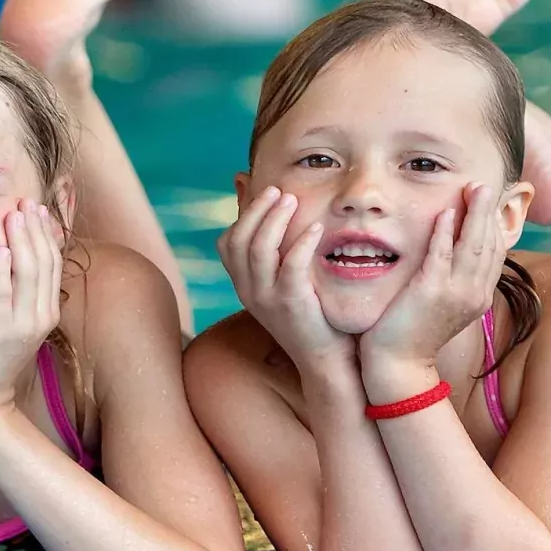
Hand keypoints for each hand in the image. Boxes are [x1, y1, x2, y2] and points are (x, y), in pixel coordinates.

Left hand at [0, 201, 62, 423]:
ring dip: (23, 240)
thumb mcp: (6, 324)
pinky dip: (3, 272)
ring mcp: (23, 325)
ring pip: (29, 272)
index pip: (51, 262)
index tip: (35, 206)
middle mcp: (41, 315)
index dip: (45, 232)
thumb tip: (6, 263)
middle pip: (45, 261)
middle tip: (25, 200)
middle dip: (36, 228)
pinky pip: (4, 296)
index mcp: (45, 311)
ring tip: (14, 214)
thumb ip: (11, 295)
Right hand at [218, 186, 353, 372]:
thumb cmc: (310, 316)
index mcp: (243, 286)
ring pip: (258, 249)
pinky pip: (290, 266)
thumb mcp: (283, 281)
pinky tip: (315, 228)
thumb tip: (272, 223)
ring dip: (274, 219)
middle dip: (256, 210)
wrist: (324, 360)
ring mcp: (266, 299)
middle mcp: (248, 292)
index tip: (266, 193)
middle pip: (238, 241)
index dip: (243, 215)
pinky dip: (301, 242)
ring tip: (293, 200)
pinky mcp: (291, 304)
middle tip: (278, 190)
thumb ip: (274, 251)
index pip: (227, 243)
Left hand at [363, 184, 506, 365]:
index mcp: (479, 296)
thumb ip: (452, 281)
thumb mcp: (442, 305)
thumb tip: (452, 256)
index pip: (495, 253)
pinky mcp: (431, 292)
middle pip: (489, 244)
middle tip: (484, 185)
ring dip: (474, 213)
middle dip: (488, 211)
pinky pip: (441, 255)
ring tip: (475, 188)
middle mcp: (474, 294)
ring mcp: (455, 293)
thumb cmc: (413, 333)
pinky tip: (446, 212)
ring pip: (472, 245)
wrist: (398, 365)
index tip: (488, 201)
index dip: (493, 224)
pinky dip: (445, 232)